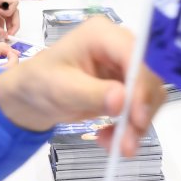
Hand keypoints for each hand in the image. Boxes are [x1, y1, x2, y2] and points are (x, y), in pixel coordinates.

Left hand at [0, 18, 165, 154]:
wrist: (31, 97)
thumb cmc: (39, 83)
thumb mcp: (60, 88)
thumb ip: (91, 93)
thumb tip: (122, 100)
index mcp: (102, 34)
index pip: (135, 53)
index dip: (141, 84)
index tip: (137, 117)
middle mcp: (119, 45)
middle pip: (148, 75)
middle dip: (141, 111)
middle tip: (128, 144)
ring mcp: (124, 65)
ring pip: (149, 94)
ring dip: (137, 124)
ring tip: (117, 146)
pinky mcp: (127, 85)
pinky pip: (141, 106)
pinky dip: (131, 126)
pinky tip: (110, 138)